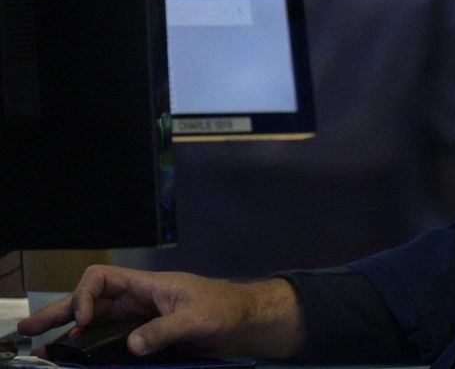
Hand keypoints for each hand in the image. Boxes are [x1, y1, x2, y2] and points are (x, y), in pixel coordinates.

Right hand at [17, 266, 305, 360]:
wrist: (244, 322)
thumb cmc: (226, 308)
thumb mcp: (199, 318)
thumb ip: (166, 329)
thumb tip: (132, 344)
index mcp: (147, 286)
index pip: (102, 279)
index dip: (85, 296)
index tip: (83, 322)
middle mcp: (137, 301)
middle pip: (89, 302)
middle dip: (58, 313)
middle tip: (27, 332)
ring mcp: (139, 320)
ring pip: (95, 323)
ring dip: (68, 333)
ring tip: (40, 348)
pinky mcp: (145, 337)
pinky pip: (109, 340)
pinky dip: (90, 348)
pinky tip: (75, 358)